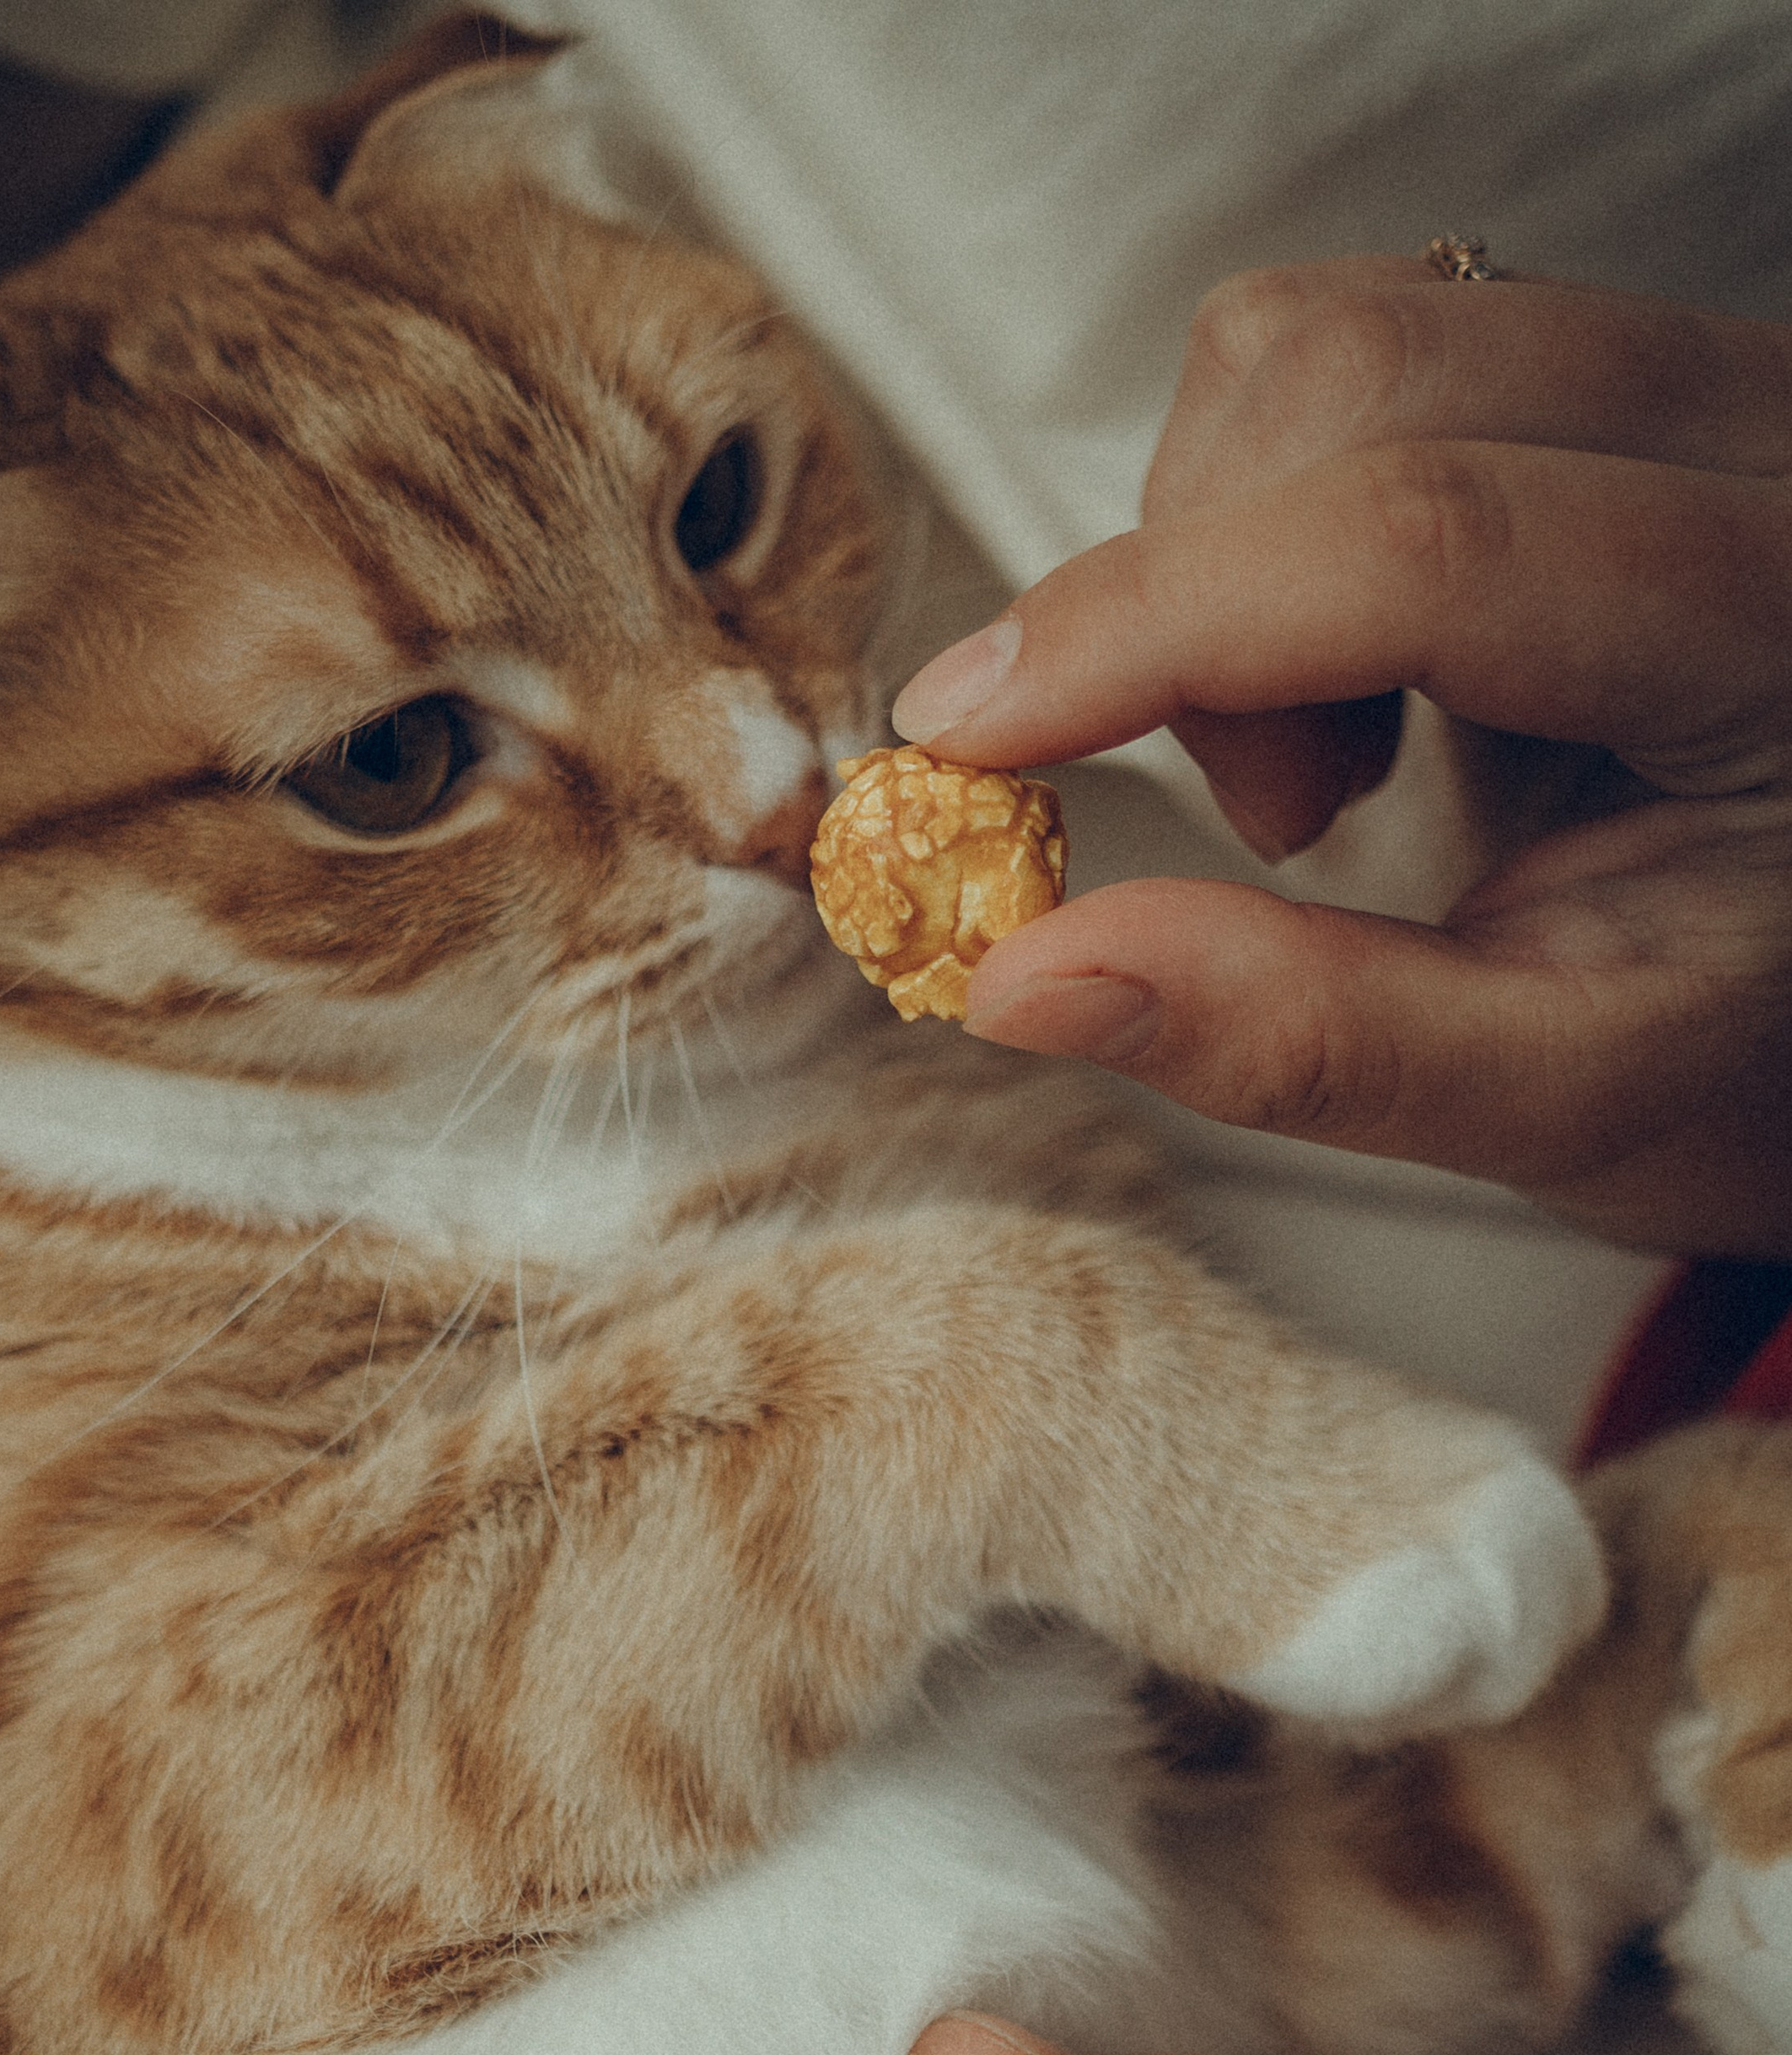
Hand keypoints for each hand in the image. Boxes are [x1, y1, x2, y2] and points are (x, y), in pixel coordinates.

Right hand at [888, 261, 1791, 1257]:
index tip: (961, 744)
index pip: (1426, 539)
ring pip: (1327, 338)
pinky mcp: (1597, 363)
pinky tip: (1357, 670)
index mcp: (1778, 624)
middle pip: (1355, 382)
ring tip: (1335, 759)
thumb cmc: (1735, 1039)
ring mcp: (1686, 372)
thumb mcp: (1559, 1098)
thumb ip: (1312, 1043)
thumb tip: (1019, 978)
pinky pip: (1348, 343)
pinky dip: (1261, 517)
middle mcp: (1758, 440)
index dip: (1154, 626)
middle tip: (1287, 824)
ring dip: (1224, 560)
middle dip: (1197, 609)